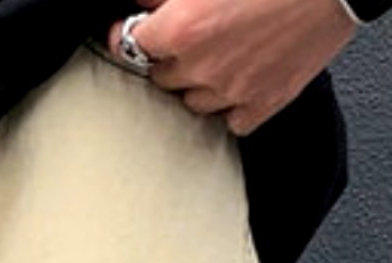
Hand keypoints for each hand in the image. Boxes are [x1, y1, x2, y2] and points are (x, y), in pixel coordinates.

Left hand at [108, 0, 355, 135]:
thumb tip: (142, 3)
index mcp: (181, 29)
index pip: (128, 45)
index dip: (130, 34)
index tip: (135, 30)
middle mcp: (201, 67)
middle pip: (160, 77)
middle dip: (168, 57)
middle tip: (188, 35)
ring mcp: (232, 92)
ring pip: (192, 102)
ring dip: (197, 82)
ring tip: (218, 55)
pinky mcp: (263, 105)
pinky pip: (231, 120)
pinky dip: (230, 104)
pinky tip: (239, 79)